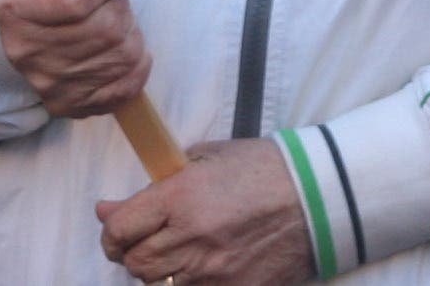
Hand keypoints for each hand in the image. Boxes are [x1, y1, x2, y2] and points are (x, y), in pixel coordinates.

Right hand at [0, 0, 150, 118]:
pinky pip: (125, 88)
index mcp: (16, 2)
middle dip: (117, 6)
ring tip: (103, 19)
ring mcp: (44, 82)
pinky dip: (134, 64)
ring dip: (127, 32)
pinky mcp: (66, 104)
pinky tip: (113, 47)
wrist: (30, 3)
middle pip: (106, 30)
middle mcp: (23, 49)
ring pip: (122, 57)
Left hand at [99, 138, 314, 285]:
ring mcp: (212, 271)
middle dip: (130, 253)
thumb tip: (109, 208)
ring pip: (157, 284)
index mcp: (182, 197)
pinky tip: (198, 269)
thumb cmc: (266, 169)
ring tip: (175, 253)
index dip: (111, 231)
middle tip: (141, 241)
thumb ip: (158, 182)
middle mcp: (191, 237)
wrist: (320, 197)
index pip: (120, 229)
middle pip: (135, 263)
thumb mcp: (210, 157)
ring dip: (157, 271)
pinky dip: (185, 283)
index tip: (115, 228)